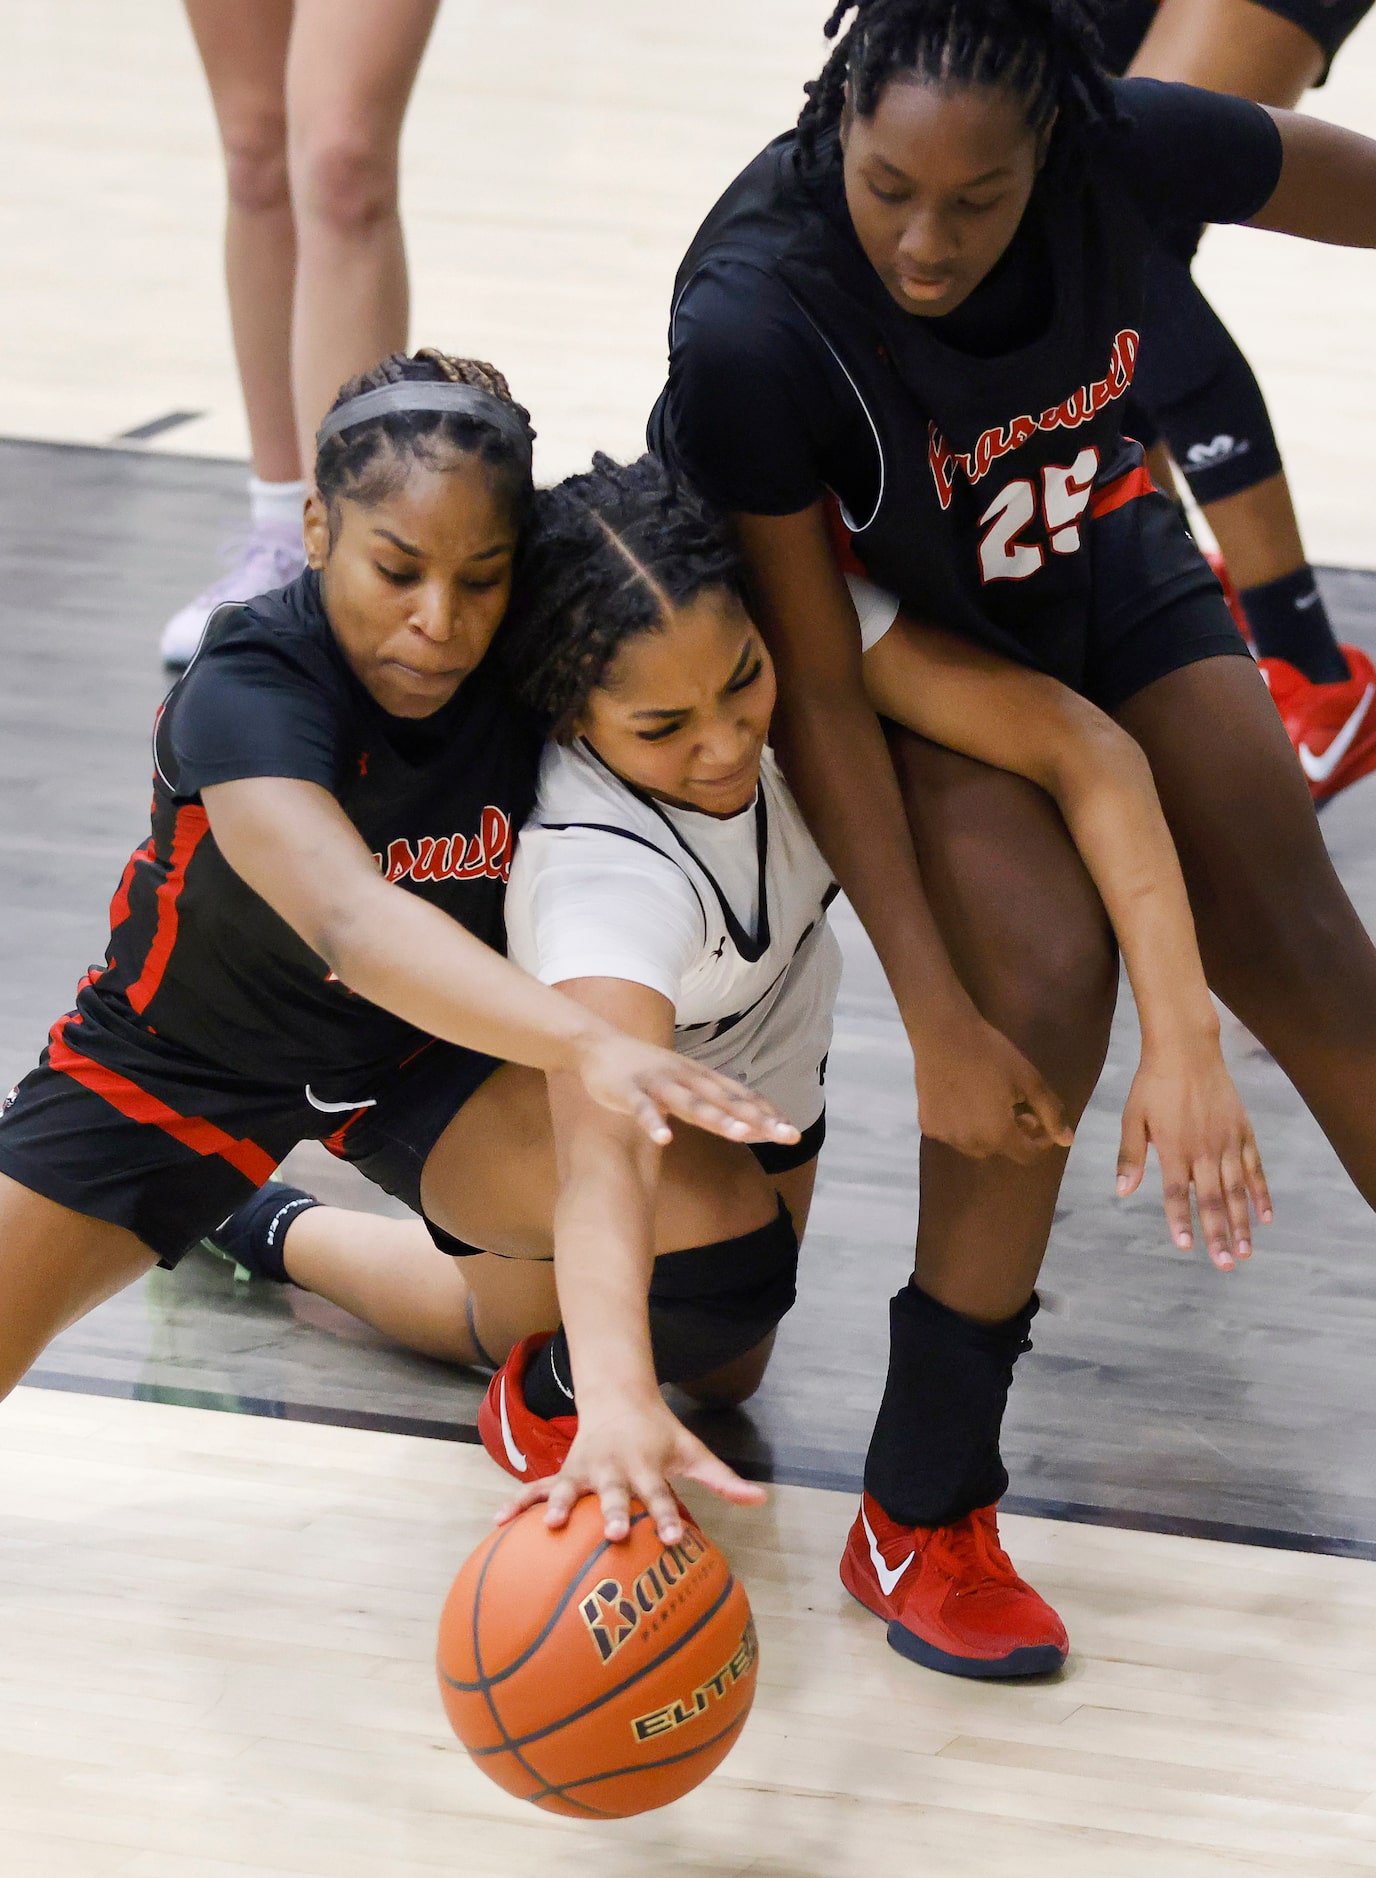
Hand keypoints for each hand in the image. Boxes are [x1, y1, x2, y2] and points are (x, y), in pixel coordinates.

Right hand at [495, 1392, 765, 1543]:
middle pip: (615, 1494)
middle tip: (616, 1535)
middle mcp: (614, 1469)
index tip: (673, 1540)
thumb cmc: (659, 1434)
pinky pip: (537, 1489)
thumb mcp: (691, 1450)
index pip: (660, 1496)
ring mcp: (585, 1470)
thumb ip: (722, 1479)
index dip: (666, 1518)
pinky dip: (518, 1503)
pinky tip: (498, 1523)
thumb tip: (760, 1500)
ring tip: (551, 1526)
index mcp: (646, 1466)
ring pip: (570, 1489)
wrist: (618, 1397)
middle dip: (615, 1514)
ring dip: (562, 1506)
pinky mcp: (564, 1472)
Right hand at [575, 1030, 799, 1151]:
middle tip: (786, 1135)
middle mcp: (686, 1077)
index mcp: (701, 1077)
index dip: (766, 1113)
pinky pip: (642, 1109)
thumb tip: (749, 1123)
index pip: (741, 1096)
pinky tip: (665, 1140)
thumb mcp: (687, 1081)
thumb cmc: (648, 1069)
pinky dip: (653, 1123)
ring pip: (690, 1103)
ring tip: (741, 1135)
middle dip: (757, 1119)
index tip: (791, 1131)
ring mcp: (657, 1083)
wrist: (600, 1045)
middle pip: (726, 1101)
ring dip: (716, 1118)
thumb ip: (713, 1101)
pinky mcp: (628, 1091)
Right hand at [910, 1008, 1073, 1163]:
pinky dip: (962, 1125)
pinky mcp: (928, 1124)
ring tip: (989, 1105)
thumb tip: (1067, 1140)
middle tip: (1017, 1108)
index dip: (1040, 1141)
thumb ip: (1051, 1113)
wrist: (943, 1033)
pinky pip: (953, 1134)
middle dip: (1014, 1133)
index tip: (1039, 1120)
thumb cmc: (991, 1054)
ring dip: (987, 1132)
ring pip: (975, 1144)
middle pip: (1001, 1150)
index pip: (1027, 1156)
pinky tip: (963, 1100)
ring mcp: (945, 1135)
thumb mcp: (1029, 1080)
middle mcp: (970, 1143)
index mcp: (998, 1135)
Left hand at [1116, 1038, 1272, 1270]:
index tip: (1185, 1247)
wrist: (1186, 1050)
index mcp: (1174, 1149)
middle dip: (1218, 1235)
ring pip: (1237, 1190)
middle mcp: (1203, 1150)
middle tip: (1225, 1264)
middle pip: (1212, 1200)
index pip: (1176, 1194)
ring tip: (1246, 1251)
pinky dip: (1261, 1193)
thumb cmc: (1153, 1084)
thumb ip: (1131, 1155)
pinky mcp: (1243, 1132)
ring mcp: (1227, 1142)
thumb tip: (1122, 1191)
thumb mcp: (1133, 1117)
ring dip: (1242, 1222)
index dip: (1180, 1222)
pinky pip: (1255, 1168)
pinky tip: (1265, 1216)